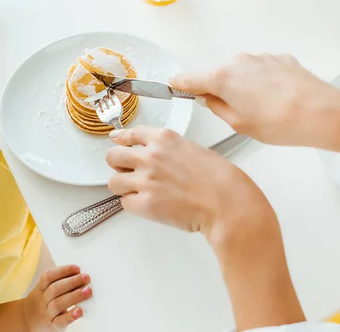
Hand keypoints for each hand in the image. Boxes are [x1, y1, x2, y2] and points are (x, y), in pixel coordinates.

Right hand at [23, 265, 91, 330]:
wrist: (31, 322)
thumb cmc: (46, 302)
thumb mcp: (46, 290)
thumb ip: (61, 282)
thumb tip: (82, 275)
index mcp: (41, 288)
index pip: (48, 277)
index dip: (63, 271)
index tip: (77, 268)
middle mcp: (43, 300)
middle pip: (54, 289)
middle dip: (72, 282)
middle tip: (86, 277)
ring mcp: (47, 314)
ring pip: (57, 304)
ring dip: (74, 296)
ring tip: (88, 291)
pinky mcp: (54, 325)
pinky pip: (61, 321)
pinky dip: (70, 316)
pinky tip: (79, 311)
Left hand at [106, 126, 272, 239]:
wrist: (226, 202)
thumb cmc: (219, 179)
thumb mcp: (193, 149)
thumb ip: (170, 148)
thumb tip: (157, 154)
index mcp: (164, 139)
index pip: (131, 133)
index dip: (121, 139)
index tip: (116, 140)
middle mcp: (151, 156)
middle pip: (112, 156)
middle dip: (118, 165)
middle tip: (127, 172)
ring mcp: (145, 179)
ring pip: (114, 182)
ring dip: (124, 187)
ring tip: (141, 192)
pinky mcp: (145, 203)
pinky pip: (125, 203)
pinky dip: (134, 205)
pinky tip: (149, 205)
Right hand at [172, 53, 339, 150]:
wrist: (322, 113)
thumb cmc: (280, 123)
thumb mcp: (240, 125)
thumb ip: (218, 108)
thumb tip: (210, 98)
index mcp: (223, 79)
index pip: (191, 79)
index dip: (181, 85)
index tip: (173, 85)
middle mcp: (239, 62)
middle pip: (220, 76)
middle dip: (223, 91)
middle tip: (239, 115)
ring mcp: (261, 58)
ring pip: (243, 73)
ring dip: (246, 87)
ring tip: (265, 110)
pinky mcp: (281, 59)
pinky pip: (263, 71)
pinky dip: (265, 83)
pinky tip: (279, 100)